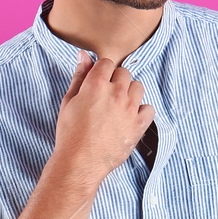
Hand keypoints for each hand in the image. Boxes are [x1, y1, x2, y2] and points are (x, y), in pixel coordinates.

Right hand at [52, 50, 154, 186]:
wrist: (80, 162)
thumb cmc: (70, 133)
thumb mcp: (69, 101)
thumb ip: (79, 76)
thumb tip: (83, 55)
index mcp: (96, 84)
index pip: (107, 63)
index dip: (102, 71)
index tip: (98, 82)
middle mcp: (115, 93)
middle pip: (124, 73)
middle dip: (116, 80)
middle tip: (106, 97)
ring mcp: (129, 108)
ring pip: (138, 87)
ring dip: (129, 93)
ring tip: (118, 106)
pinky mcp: (139, 124)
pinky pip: (149, 108)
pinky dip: (141, 111)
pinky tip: (130, 117)